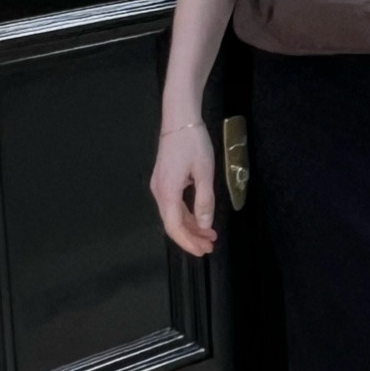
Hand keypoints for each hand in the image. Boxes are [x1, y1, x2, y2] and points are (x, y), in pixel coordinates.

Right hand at [149, 121, 217, 255]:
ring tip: (209, 236)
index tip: (204, 250)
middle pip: (173, 223)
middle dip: (191, 237)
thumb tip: (205, 225)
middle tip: (210, 246)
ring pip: (174, 215)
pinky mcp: (164, 180)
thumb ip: (204, 200)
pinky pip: (174, 205)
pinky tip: (200, 218)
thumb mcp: (204, 172)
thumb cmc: (193, 143)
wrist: (180, 119)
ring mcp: (160, 186)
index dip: (189, 242)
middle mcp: (159, 192)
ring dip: (191, 227)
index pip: (174, 227)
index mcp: (167, 192)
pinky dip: (187, 214)